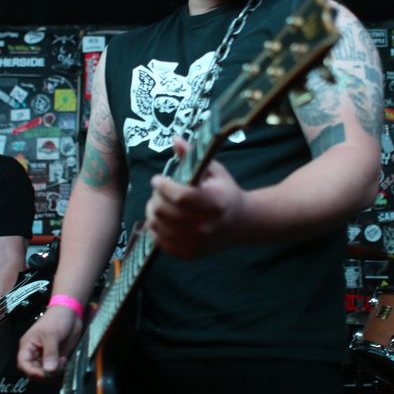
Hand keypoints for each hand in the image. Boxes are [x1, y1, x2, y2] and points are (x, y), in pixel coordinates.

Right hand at [17, 305, 82, 378]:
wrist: (71, 312)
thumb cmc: (56, 318)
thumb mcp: (51, 334)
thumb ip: (50, 353)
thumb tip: (49, 370)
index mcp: (28, 346)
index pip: (23, 364)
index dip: (31, 372)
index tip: (43, 374)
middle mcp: (35, 353)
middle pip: (34, 372)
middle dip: (44, 374)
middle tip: (56, 368)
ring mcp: (46, 356)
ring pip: (45, 373)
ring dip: (54, 373)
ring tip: (62, 362)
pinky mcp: (56, 358)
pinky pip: (55, 370)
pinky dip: (60, 370)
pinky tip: (65, 361)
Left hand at [144, 136, 245, 258]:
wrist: (240, 223)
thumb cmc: (225, 191)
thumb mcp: (214, 170)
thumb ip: (193, 156)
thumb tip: (175, 139)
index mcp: (214, 202)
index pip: (180, 196)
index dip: (163, 186)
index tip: (158, 179)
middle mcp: (205, 226)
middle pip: (163, 211)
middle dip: (156, 197)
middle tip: (160, 191)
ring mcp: (196, 242)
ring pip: (157, 225)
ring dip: (153, 211)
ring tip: (160, 203)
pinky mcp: (188, 253)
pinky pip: (159, 241)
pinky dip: (156, 228)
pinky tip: (163, 219)